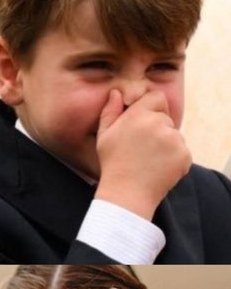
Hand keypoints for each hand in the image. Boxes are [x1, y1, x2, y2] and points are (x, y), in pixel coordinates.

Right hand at [94, 89, 191, 218]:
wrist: (126, 195)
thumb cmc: (112, 165)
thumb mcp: (104, 137)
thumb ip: (110, 112)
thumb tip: (116, 92)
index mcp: (138, 115)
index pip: (157, 97)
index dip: (152, 108)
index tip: (144, 124)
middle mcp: (158, 124)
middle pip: (166, 118)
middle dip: (158, 130)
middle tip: (142, 150)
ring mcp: (173, 140)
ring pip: (174, 136)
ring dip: (166, 146)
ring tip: (148, 163)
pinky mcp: (183, 155)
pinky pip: (182, 152)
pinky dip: (173, 160)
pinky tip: (157, 170)